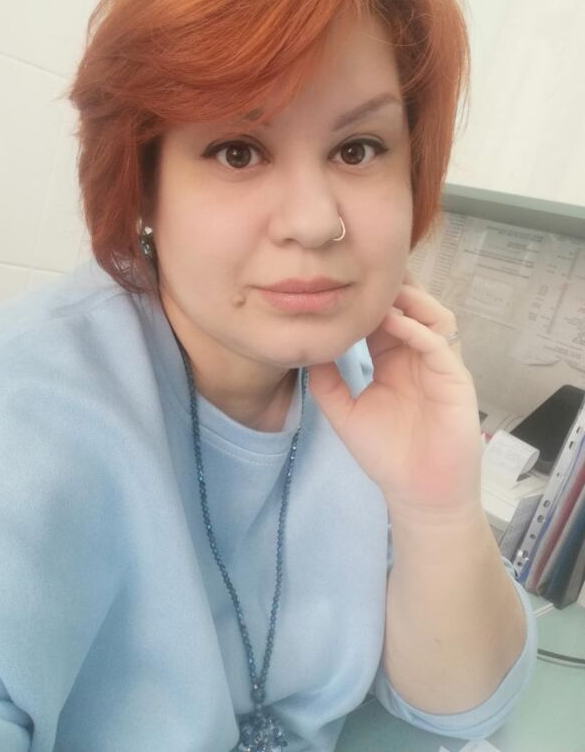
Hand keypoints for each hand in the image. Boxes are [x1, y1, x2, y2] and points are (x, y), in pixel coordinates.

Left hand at [307, 270, 482, 513]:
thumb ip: (326, 381)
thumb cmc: (386, 455)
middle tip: (363, 268)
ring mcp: (439, 365)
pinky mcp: (455, 379)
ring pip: (433, 315)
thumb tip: (305, 348)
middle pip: (412, 306)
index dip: (365, 298)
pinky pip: (439, 344)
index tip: (338, 280)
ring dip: (408, 299)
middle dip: (391, 286)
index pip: (383, 316)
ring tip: (378, 290)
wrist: (419, 493)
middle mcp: (418, 355)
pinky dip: (417, 328)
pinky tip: (393, 321)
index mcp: (394, 359)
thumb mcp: (344, 413)